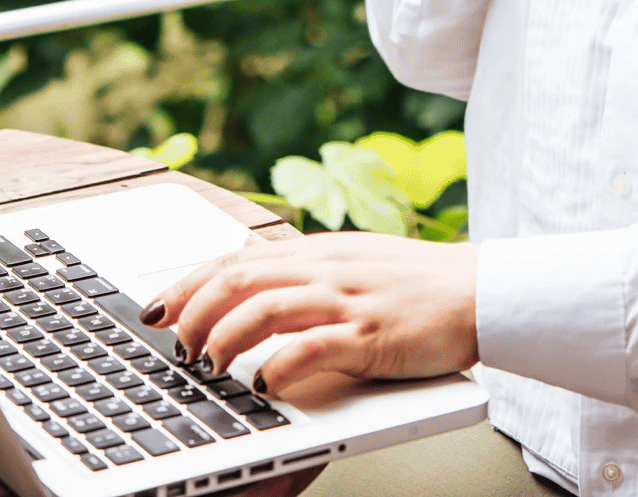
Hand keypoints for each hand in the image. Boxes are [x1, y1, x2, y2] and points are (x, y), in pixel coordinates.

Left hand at [148, 233, 481, 391]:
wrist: (482, 291)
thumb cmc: (418, 283)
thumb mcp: (353, 259)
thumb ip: (302, 263)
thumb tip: (245, 256)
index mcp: (319, 252)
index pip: (236, 260)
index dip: (189, 284)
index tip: (154, 309)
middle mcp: (327, 269)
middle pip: (240, 279)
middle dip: (194, 312)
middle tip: (174, 343)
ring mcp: (348, 301)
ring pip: (266, 308)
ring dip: (225, 338)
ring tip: (208, 365)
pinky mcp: (372, 336)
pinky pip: (313, 347)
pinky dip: (279, 366)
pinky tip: (264, 385)